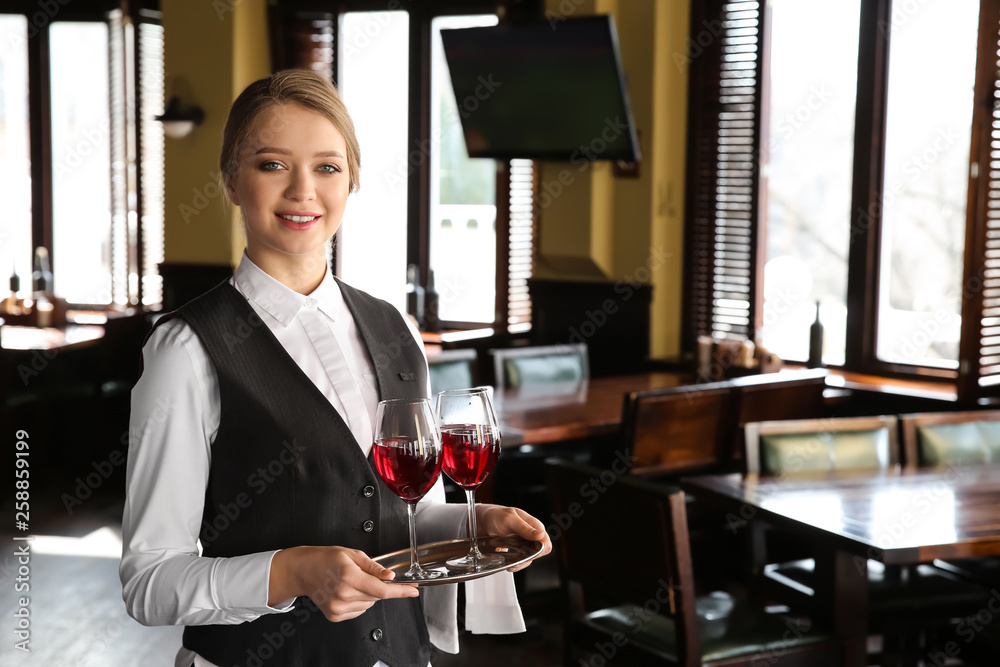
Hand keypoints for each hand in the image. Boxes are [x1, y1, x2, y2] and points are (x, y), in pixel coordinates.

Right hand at [269, 546, 418, 621]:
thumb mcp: (352, 554)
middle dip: (378, 586)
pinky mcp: (335, 615)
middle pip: (376, 596)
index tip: (413, 591)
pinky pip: (359, 610)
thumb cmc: (326, 559)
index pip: (382, 590)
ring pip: (369, 604)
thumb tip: (390, 576)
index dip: (400, 591)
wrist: (304, 570)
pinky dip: (359, 601)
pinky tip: (347, 591)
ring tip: (351, 581)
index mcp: (349, 577)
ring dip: (368, 594)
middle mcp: (343, 595)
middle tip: (364, 574)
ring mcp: (338, 607)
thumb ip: (373, 567)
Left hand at [476, 504, 551, 571]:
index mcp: (534, 525)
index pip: (545, 543)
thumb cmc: (494, 515)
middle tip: (516, 559)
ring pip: (530, 559)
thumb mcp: (508, 519)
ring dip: (520, 562)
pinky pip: (521, 561)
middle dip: (528, 559)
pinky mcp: (516, 550)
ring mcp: (524, 544)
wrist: (480, 521)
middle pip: (539, 554)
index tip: (527, 553)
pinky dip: (515, 564)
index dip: (539, 551)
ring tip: (510, 561)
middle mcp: (531, 535)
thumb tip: (540, 534)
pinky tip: (508, 563)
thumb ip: (524, 527)